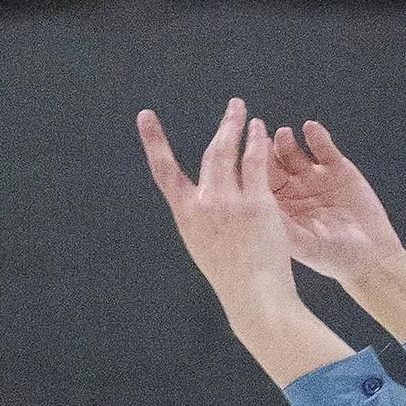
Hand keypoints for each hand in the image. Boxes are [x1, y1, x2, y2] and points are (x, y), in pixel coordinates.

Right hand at [136, 97, 352, 385]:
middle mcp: (205, 205)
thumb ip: (203, 222)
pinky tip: (261, 131)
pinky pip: (255, 163)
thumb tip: (202, 203)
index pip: (165, 173)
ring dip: (237, 127)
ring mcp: (229, 202)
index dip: (154, 143)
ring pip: (231, 153)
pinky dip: (257, 143)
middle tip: (233, 106)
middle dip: (222, 127)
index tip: (145, 117)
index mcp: (187, 217)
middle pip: (210, 154)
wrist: (255, 299)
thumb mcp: (207, 250)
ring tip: (245, 112)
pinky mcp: (255, 203)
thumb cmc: (234, 282)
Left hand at [270, 116, 405, 339]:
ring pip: (294, 152)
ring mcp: (315, 178)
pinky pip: (323, 147)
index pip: (262, 184)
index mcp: (282, 209)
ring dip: (287, 141)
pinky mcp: (338, 169)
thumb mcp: (303, 245)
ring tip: (284, 134)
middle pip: (275, 163)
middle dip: (269, 151)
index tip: (249, 159)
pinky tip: (311, 129)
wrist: (373, 257)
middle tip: (264, 140)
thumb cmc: (336, 258)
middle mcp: (295, 191)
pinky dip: (317, 136)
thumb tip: (256, 204)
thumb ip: (281, 224)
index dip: (255, 170)